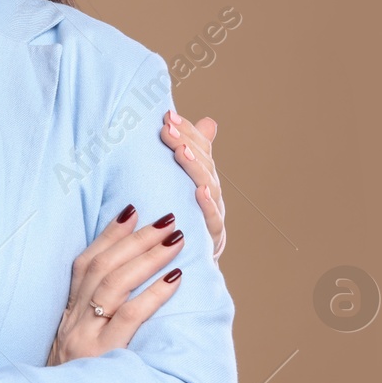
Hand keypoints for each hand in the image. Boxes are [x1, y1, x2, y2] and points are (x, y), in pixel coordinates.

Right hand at [47, 206, 184, 365]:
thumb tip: (122, 299)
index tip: (131, 210)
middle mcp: (72, 322)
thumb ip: (93, 325)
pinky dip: (152, 295)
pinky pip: (127, 318)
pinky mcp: (100, 357)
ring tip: (175, 240)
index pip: (84, 265)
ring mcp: (84, 338)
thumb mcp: (75, 352)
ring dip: (147, 258)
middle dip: (135, 239)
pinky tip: (174, 280)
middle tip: (165, 219)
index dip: (107, 235)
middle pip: (102, 268)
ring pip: (114, 286)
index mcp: (67, 317)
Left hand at [161, 110, 225, 259]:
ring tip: (181, 151)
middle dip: (186, 143)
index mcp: (205, 182)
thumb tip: (210, 121)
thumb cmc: (185, 221)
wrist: (192, 266)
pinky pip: (211, 222)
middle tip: (167, 127)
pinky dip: (207, 205)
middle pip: (204, 165)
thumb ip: (194, 155)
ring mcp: (214, 217)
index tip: (167, 116)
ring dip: (195, 168)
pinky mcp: (212, 240)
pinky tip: (200, 191)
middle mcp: (213, 196)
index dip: (187, 133)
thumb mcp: (184, 187)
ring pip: (209, 188)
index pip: (201, 151)